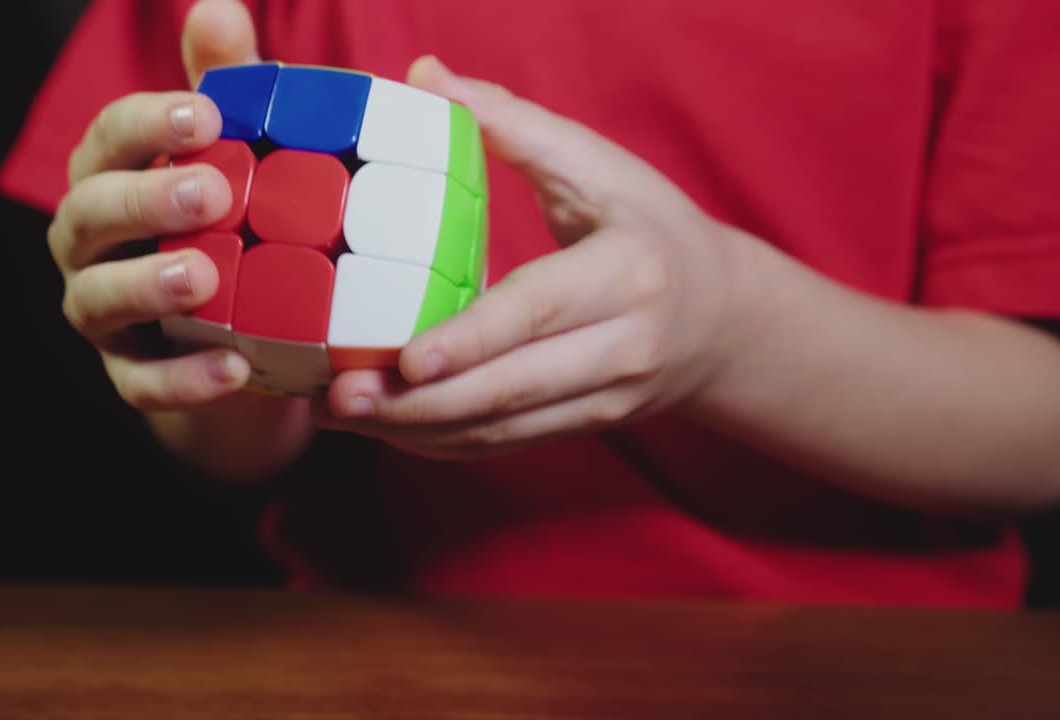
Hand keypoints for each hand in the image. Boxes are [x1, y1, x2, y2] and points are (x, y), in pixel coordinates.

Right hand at [47, 0, 262, 410]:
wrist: (244, 331)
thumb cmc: (233, 220)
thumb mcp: (236, 152)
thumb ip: (226, 88)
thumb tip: (219, 7)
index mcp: (112, 173)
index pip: (112, 137)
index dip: (152, 123)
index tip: (208, 115)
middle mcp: (90, 240)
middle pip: (91, 213)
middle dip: (144, 200)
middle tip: (211, 194)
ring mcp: (102, 311)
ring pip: (99, 298)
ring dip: (147, 285)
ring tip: (205, 278)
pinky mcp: (130, 373)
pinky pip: (143, 383)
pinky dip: (183, 378)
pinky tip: (232, 368)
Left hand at [313, 56, 761, 459]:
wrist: (720, 317)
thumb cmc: (650, 228)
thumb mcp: (599, 166)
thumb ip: (512, 123)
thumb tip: (425, 76)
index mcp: (627, 274)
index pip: (538, 312)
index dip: (471, 340)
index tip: (406, 359)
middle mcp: (623, 347)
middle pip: (510, 388)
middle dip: (420, 402)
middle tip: (341, 395)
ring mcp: (606, 399)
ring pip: (501, 428)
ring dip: (417, 429)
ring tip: (342, 413)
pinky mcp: (585, 427)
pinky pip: (505, 444)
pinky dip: (442, 441)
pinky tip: (388, 427)